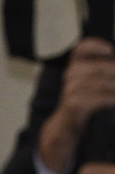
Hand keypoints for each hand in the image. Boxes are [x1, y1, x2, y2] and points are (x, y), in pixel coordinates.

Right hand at [40, 37, 114, 173]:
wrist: (64, 128)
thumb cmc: (82, 104)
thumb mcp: (91, 84)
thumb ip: (101, 73)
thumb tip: (114, 65)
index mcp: (74, 67)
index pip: (80, 48)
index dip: (95, 45)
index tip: (111, 50)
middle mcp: (70, 76)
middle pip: (94, 66)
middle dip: (112, 69)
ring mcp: (69, 90)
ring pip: (95, 82)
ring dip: (113, 85)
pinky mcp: (71, 104)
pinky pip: (93, 98)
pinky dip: (108, 98)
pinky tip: (114, 100)